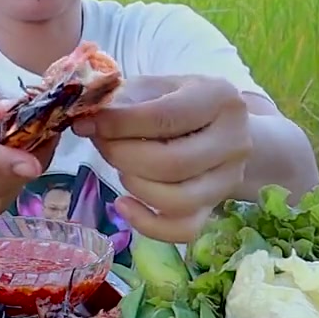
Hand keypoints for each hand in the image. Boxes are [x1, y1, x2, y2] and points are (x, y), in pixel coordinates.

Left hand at [71, 74, 251, 242]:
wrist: (217, 128)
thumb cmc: (176, 102)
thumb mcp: (153, 88)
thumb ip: (121, 101)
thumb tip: (85, 124)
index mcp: (218, 98)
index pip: (165, 117)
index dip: (120, 124)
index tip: (89, 124)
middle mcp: (233, 141)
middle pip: (172, 163)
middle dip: (123, 156)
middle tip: (102, 144)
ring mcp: (228, 178)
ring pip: (178, 199)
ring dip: (135, 186)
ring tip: (121, 168)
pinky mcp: (214, 206)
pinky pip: (183, 229)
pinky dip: (146, 223)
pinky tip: (123, 204)